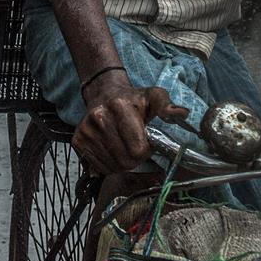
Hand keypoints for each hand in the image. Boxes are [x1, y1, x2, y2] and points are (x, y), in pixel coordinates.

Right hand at [72, 76, 189, 173]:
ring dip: (122, 163)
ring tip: (125, 147)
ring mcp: (86, 130)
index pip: (138, 149)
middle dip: (135, 159)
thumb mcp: (153, 97)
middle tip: (137, 147)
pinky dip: (109, 165)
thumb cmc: (133, 99)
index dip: (146, 150)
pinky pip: (99, 167)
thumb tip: (182, 113)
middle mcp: (99, 118)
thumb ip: (167, 106)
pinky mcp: (78, 140)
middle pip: (125, 160)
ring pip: (112, 166)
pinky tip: (113, 150)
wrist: (104, 94)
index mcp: (119, 106)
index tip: (147, 142)